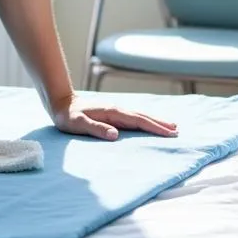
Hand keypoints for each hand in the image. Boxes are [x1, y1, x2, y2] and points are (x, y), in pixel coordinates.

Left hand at [51, 95, 177, 140]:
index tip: (169, 132)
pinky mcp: (112, 114)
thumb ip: (95, 129)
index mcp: (112, 112)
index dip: (154, 126)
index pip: (138, 120)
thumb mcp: (78, 124)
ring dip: (154, 121)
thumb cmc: (67, 116)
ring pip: (139, 116)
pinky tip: (148, 125)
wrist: (61, 102)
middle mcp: (117, 109)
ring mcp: (115, 111)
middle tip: (176, 130)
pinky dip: (144, 121)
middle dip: (159, 123)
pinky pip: (133, 118)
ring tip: (169, 126)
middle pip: (142, 116)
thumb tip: (116, 135)